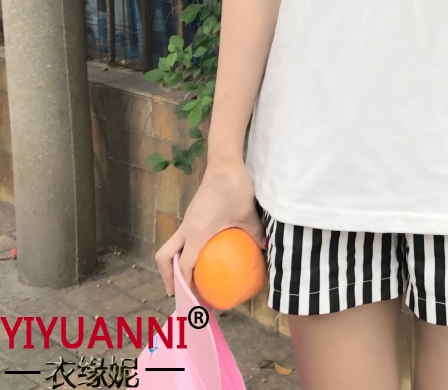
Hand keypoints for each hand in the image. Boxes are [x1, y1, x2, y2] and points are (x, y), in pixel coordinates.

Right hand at [154, 158, 266, 295]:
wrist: (224, 163)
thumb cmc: (234, 189)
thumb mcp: (247, 215)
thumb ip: (255, 234)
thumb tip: (266, 249)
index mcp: (196, 234)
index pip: (184, 266)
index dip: (186, 285)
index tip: (194, 300)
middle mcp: (186, 228)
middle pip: (164, 257)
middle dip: (167, 277)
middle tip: (179, 292)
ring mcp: (187, 219)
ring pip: (171, 246)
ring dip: (174, 262)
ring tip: (187, 277)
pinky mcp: (193, 213)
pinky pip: (182, 236)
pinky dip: (185, 249)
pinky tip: (203, 253)